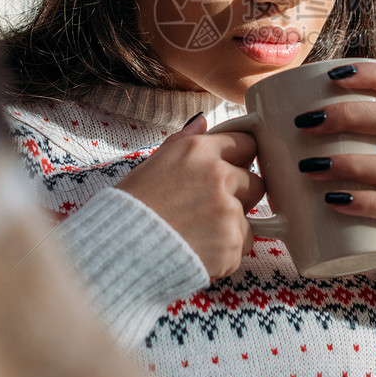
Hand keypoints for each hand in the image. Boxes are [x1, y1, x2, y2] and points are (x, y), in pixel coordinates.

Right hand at [116, 115, 263, 278]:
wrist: (119, 252)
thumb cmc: (131, 208)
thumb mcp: (153, 164)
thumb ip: (183, 142)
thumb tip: (202, 122)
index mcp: (198, 151)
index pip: (246, 144)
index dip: (238, 160)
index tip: (230, 172)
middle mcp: (218, 176)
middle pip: (256, 183)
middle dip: (240, 196)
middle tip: (208, 210)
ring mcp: (228, 210)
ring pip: (249, 219)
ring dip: (230, 229)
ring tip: (197, 235)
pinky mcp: (232, 243)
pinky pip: (240, 247)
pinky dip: (225, 254)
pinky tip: (198, 252)